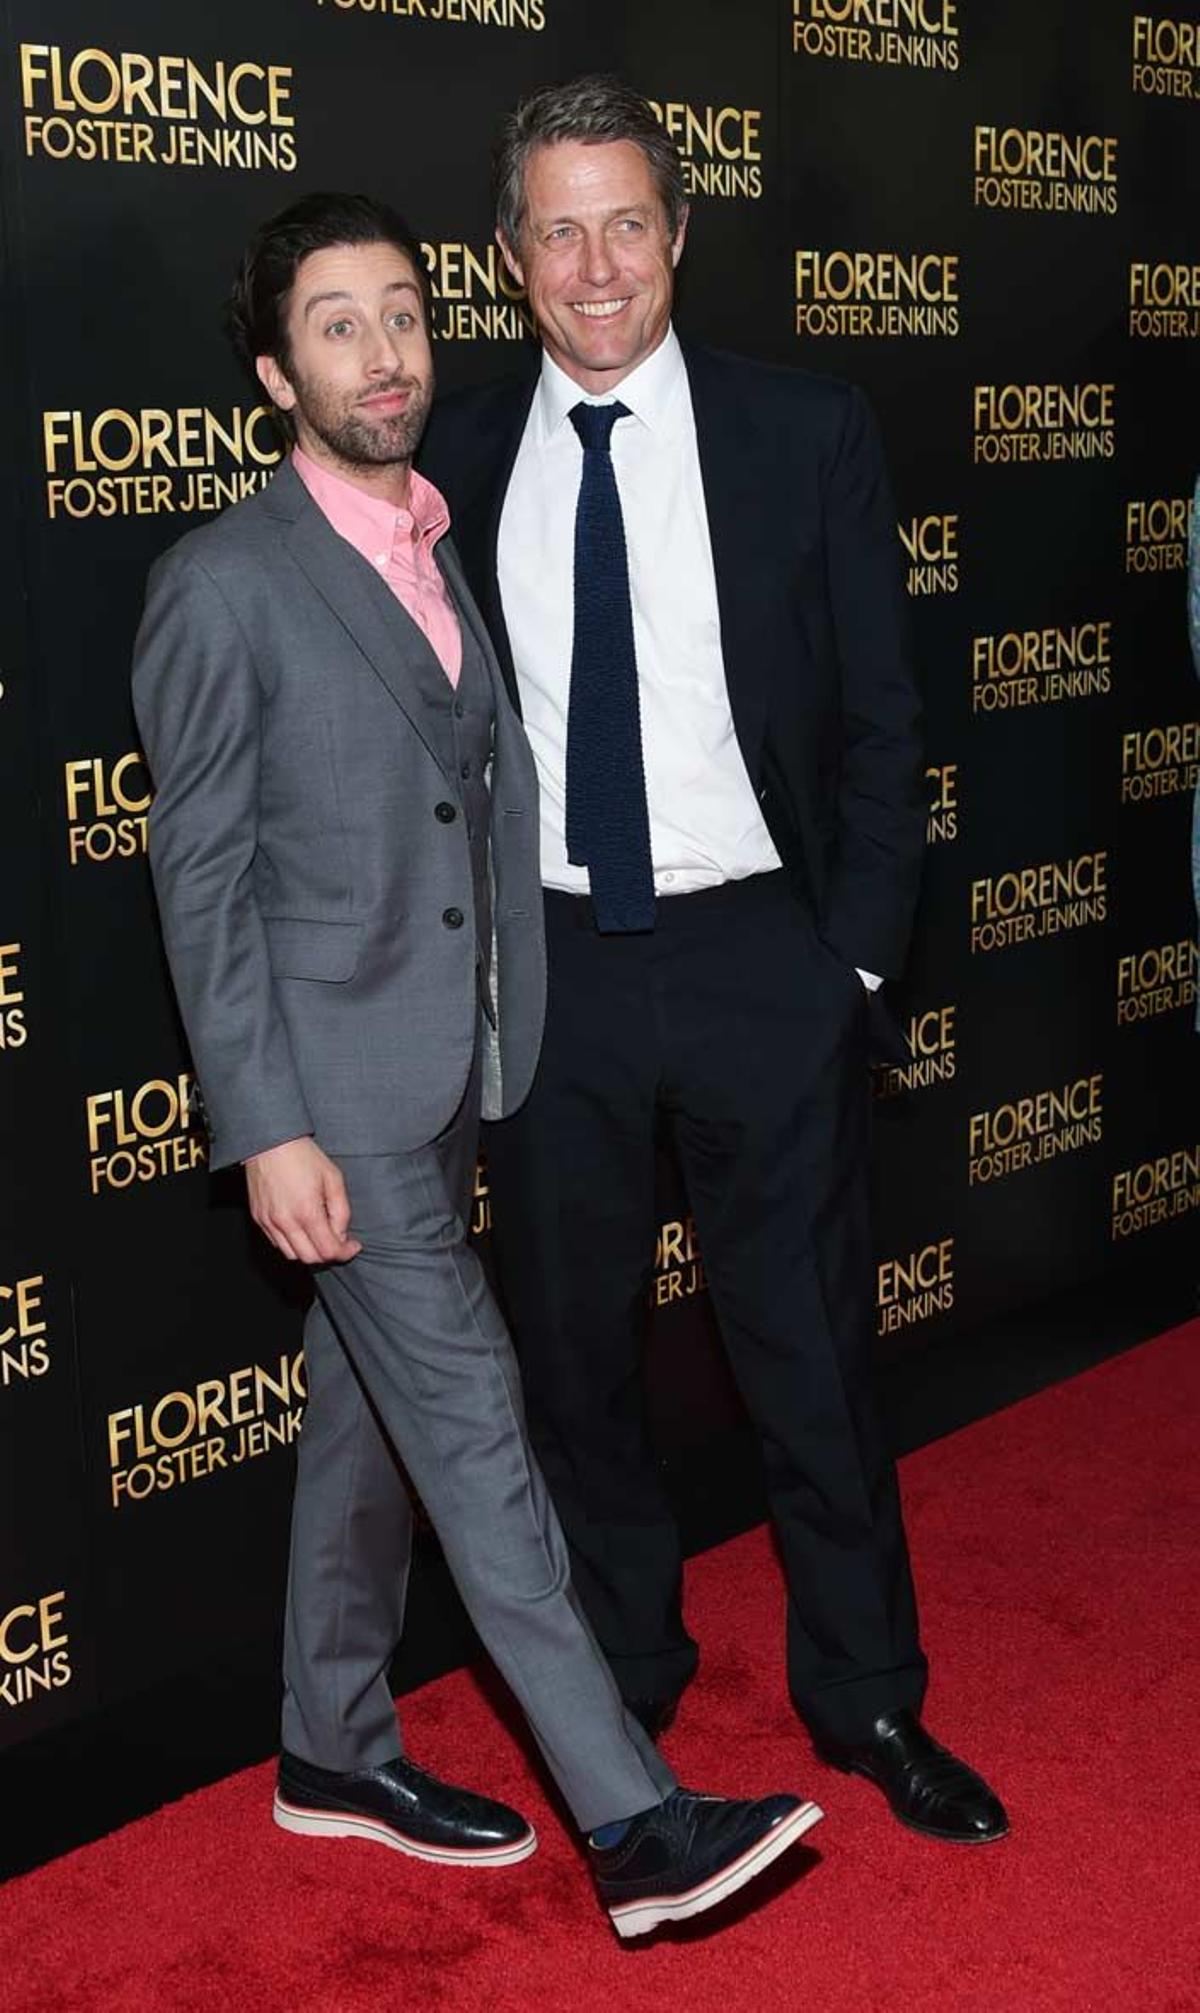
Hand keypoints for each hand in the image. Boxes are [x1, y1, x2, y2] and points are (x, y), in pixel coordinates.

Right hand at [244, 1137, 361, 1264]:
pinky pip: (277, 1243)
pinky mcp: (258, 1218)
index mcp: (307, 1212)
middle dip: (329, 1255)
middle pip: (311, 1258)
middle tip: (339, 1242)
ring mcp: (269, 1222)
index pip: (328, 1251)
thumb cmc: (303, 1156)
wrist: (270, 1142)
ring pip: (292, 1255)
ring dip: (309, 1252)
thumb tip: (341, 1235)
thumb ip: (341, 1211)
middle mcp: (285, 1222)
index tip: (353, 1246)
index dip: (345, 1253)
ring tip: (319, 1235)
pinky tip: (301, 1229)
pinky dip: (292, 1244)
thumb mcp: (333, 1178)